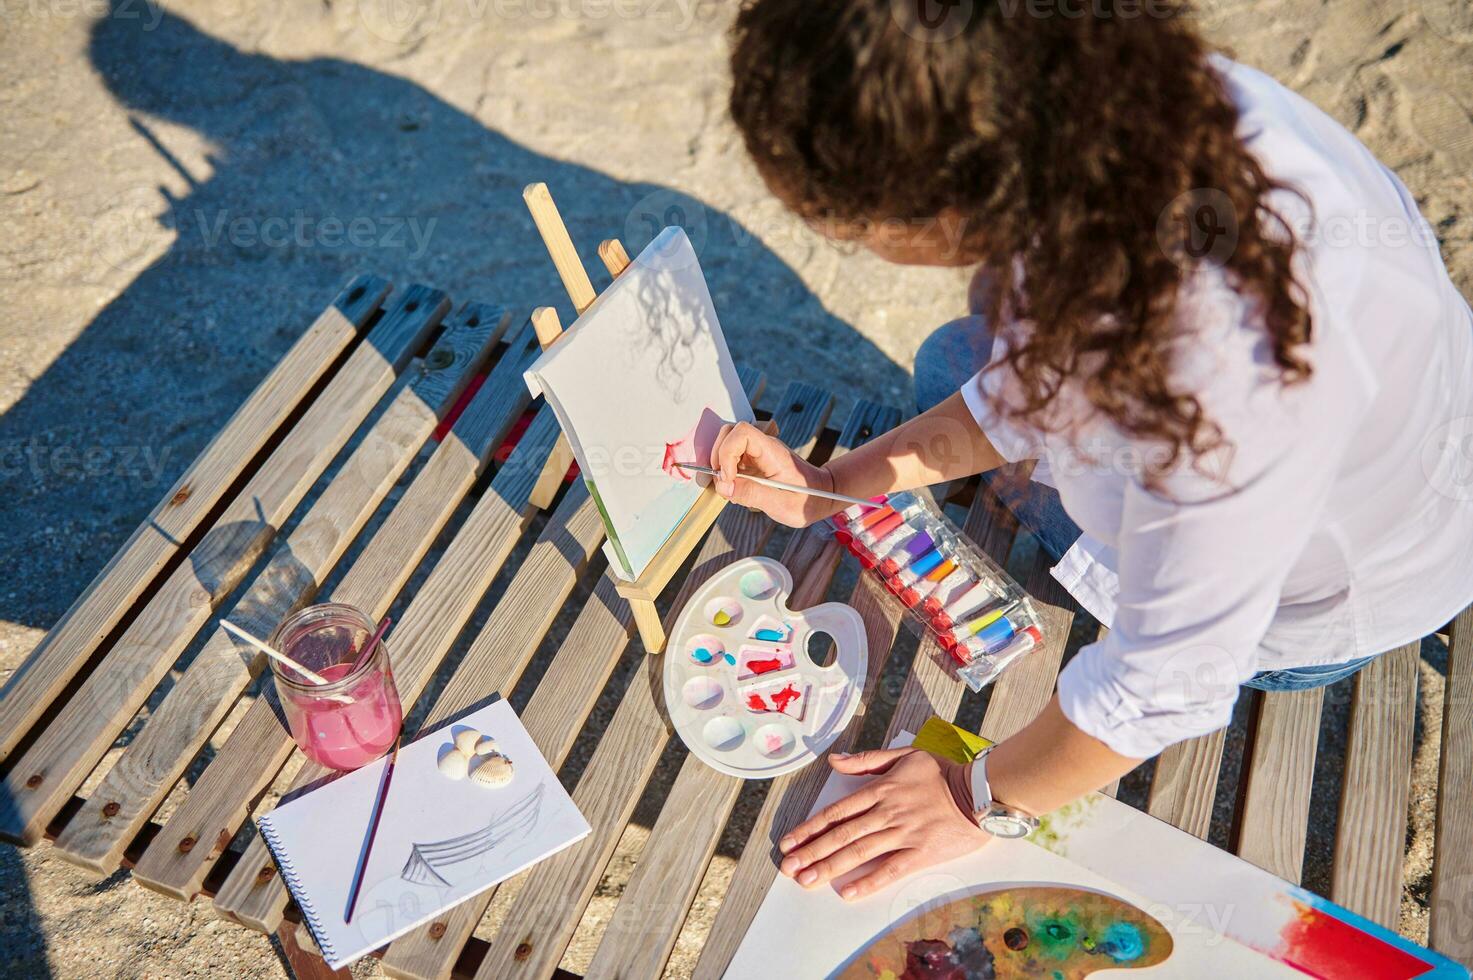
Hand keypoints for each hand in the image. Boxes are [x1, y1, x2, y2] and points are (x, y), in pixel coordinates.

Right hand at [709, 420, 839, 527]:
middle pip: (729, 434)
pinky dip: (727, 473)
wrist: (820, 496)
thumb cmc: (806, 500)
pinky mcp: (754, 461)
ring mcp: (757, 452)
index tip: (729, 477)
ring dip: (721, 465)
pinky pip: (732, 459)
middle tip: (725, 483)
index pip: (742, 433)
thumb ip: (752, 494)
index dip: (727, 452)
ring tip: (730, 488)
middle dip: (719, 458)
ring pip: (727, 444)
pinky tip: (736, 489)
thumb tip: (723, 487)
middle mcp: (763, 447)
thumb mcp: (781, 504)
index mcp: (772, 452)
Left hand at [778, 747, 989, 900]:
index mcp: (880, 789)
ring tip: (807, 880)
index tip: (789, 841)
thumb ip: (866, 760)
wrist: (981, 792)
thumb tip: (834, 761)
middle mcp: (887, 813)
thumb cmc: (943, 772)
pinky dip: (869, 881)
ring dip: (830, 867)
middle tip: (788, 867)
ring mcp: (903, 834)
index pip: (836, 812)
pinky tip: (848, 892)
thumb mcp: (903, 755)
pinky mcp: (921, 853)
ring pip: (860, 852)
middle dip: (811, 852)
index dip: (810, 828)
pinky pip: (891, 870)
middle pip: (841, 835)